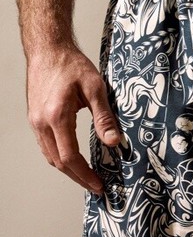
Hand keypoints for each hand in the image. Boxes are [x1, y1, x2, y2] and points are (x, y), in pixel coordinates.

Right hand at [27, 46, 120, 193]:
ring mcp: (35, 121)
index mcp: (57, 117)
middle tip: (95, 187)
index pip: (70, 157)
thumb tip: (114, 142)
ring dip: (68, 169)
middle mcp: (42, 123)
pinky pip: (46, 146)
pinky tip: (72, 159)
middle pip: (58, 162)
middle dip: (78, 177)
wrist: (48, 49)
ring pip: (50, 156)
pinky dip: (59, 157)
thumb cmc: (71, 65)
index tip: (99, 184)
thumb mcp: (95, 88)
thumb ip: (104, 117)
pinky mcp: (35, 118)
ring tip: (86, 177)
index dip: (85, 174)